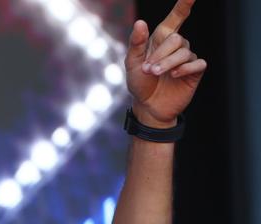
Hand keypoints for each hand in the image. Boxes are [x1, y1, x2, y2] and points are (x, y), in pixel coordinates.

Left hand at [126, 0, 206, 126]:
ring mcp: (187, 58)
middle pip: (176, 39)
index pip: (176, 18)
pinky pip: (197, 63)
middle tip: (149, 69)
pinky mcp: (195, 71)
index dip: (184, 5)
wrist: (147, 106)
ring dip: (168, 64)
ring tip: (157, 74)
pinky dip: (185, 69)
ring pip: (184, 52)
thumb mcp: (132, 63)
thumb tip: (140, 22)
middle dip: (161, 55)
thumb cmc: (140, 83)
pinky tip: (175, 76)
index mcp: (161, 39)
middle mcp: (176, 46)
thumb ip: (136, 43)